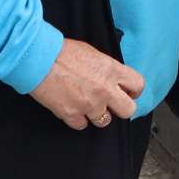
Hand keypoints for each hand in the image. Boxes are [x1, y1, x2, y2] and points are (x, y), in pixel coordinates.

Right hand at [29, 37, 145, 130]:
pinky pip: (82, 125)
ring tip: (86, 104)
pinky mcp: (72, 114)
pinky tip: (72, 107)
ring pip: (104, 122)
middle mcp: (105, 89)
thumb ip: (106, 69)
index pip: (138, 85)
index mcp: (112, 70)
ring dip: (96, 115)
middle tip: (111, 104)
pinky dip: (77, 119)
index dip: (133, 91)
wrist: (40, 60)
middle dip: (120, 108)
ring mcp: (89, 104)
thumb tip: (112, 78)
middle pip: (128, 110)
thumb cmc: (63, 52)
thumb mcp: (93, 53)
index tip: (127, 93)